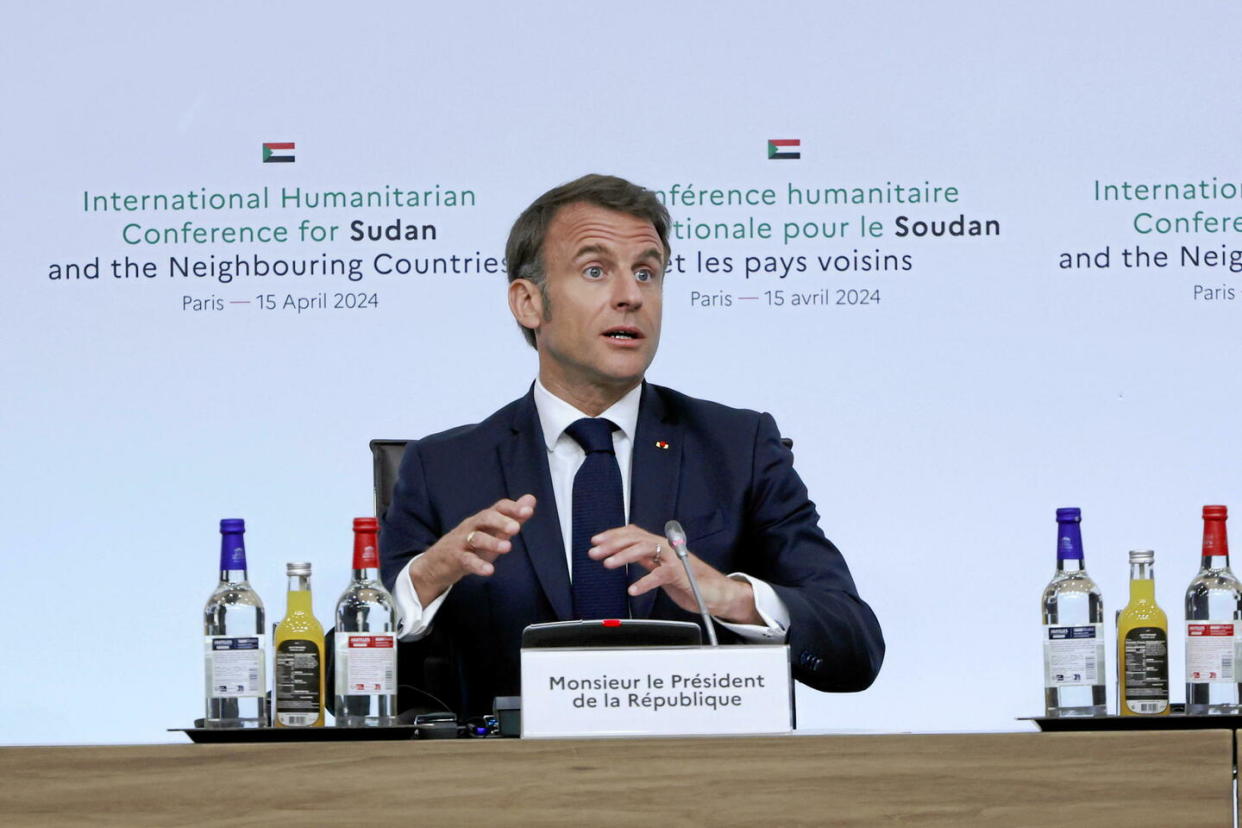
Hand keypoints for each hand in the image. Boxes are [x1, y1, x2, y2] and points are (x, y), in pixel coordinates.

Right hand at [409, 495, 535, 605]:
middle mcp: (473, 526)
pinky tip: (489, 570)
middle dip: (501, 521)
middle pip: (485, 517)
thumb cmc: (472, 544)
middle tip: (516, 528)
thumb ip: (513, 517)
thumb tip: (531, 499)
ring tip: (508, 547)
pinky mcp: (455, 558)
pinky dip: (478, 565)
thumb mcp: (494, 530)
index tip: (528, 511)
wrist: (437, 562)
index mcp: (484, 519)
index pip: (498, 507)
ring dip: (492, 542)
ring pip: (476, 538)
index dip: (512, 508)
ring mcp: (462, 541)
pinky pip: (466, 560)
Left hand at [588, 524, 761, 624]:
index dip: (613, 535)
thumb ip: (647, 560)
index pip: (633, 533)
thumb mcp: (662, 569)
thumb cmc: (690, 581)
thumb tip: (625, 554)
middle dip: (612, 543)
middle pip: (635, 538)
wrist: (717, 593)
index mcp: (661, 545)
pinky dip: (644, 582)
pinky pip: (659, 575)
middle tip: (594, 552)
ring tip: (608, 564)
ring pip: (645, 549)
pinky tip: (633, 589)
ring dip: (624, 555)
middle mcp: (666, 547)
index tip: (595, 541)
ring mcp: (674, 559)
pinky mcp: (681, 574)